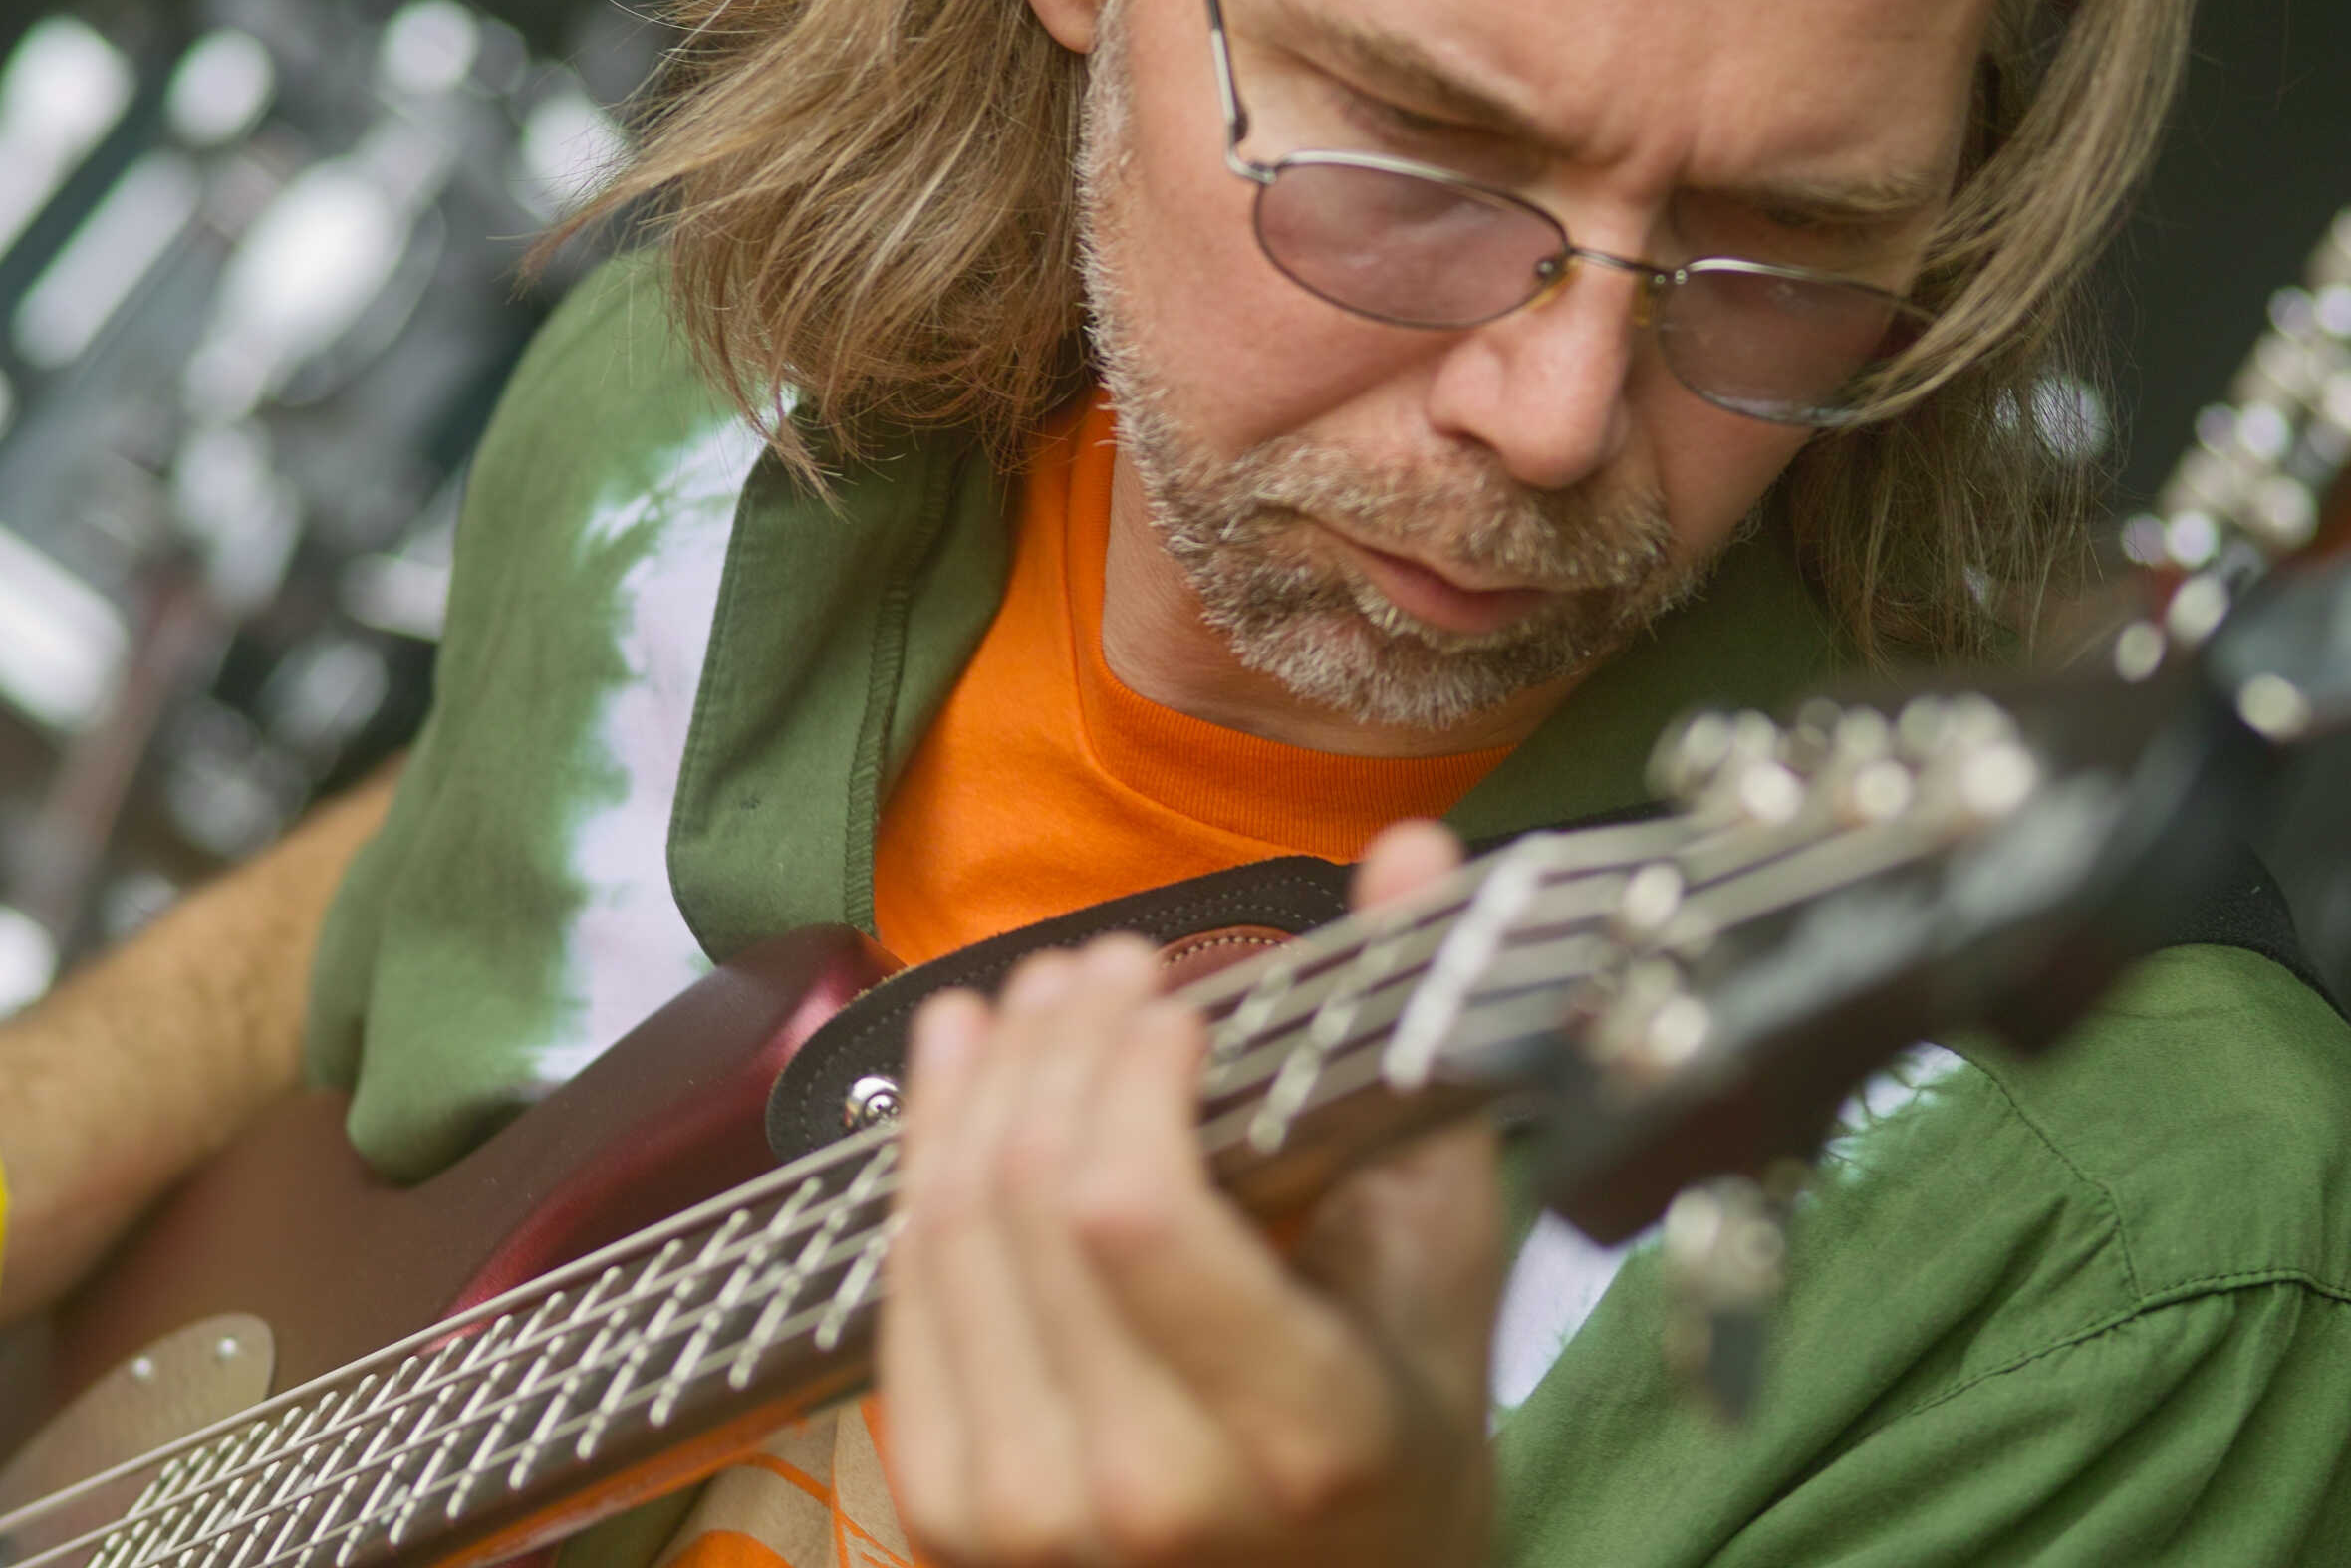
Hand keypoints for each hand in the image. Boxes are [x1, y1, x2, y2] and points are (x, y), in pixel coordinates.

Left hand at [881, 822, 1501, 1566]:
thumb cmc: (1398, 1439)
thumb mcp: (1447, 1267)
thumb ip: (1423, 1061)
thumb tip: (1410, 849)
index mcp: (1289, 1435)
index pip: (1133, 1214)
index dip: (1127, 1071)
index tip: (1174, 999)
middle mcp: (1141, 1491)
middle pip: (1026, 1203)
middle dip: (1055, 1044)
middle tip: (1106, 965)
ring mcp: (1024, 1512)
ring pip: (944, 1232)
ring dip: (976, 1083)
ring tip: (1031, 995)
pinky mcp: (947, 1509)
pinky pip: (903, 1288)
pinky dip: (920, 1160)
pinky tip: (957, 1070)